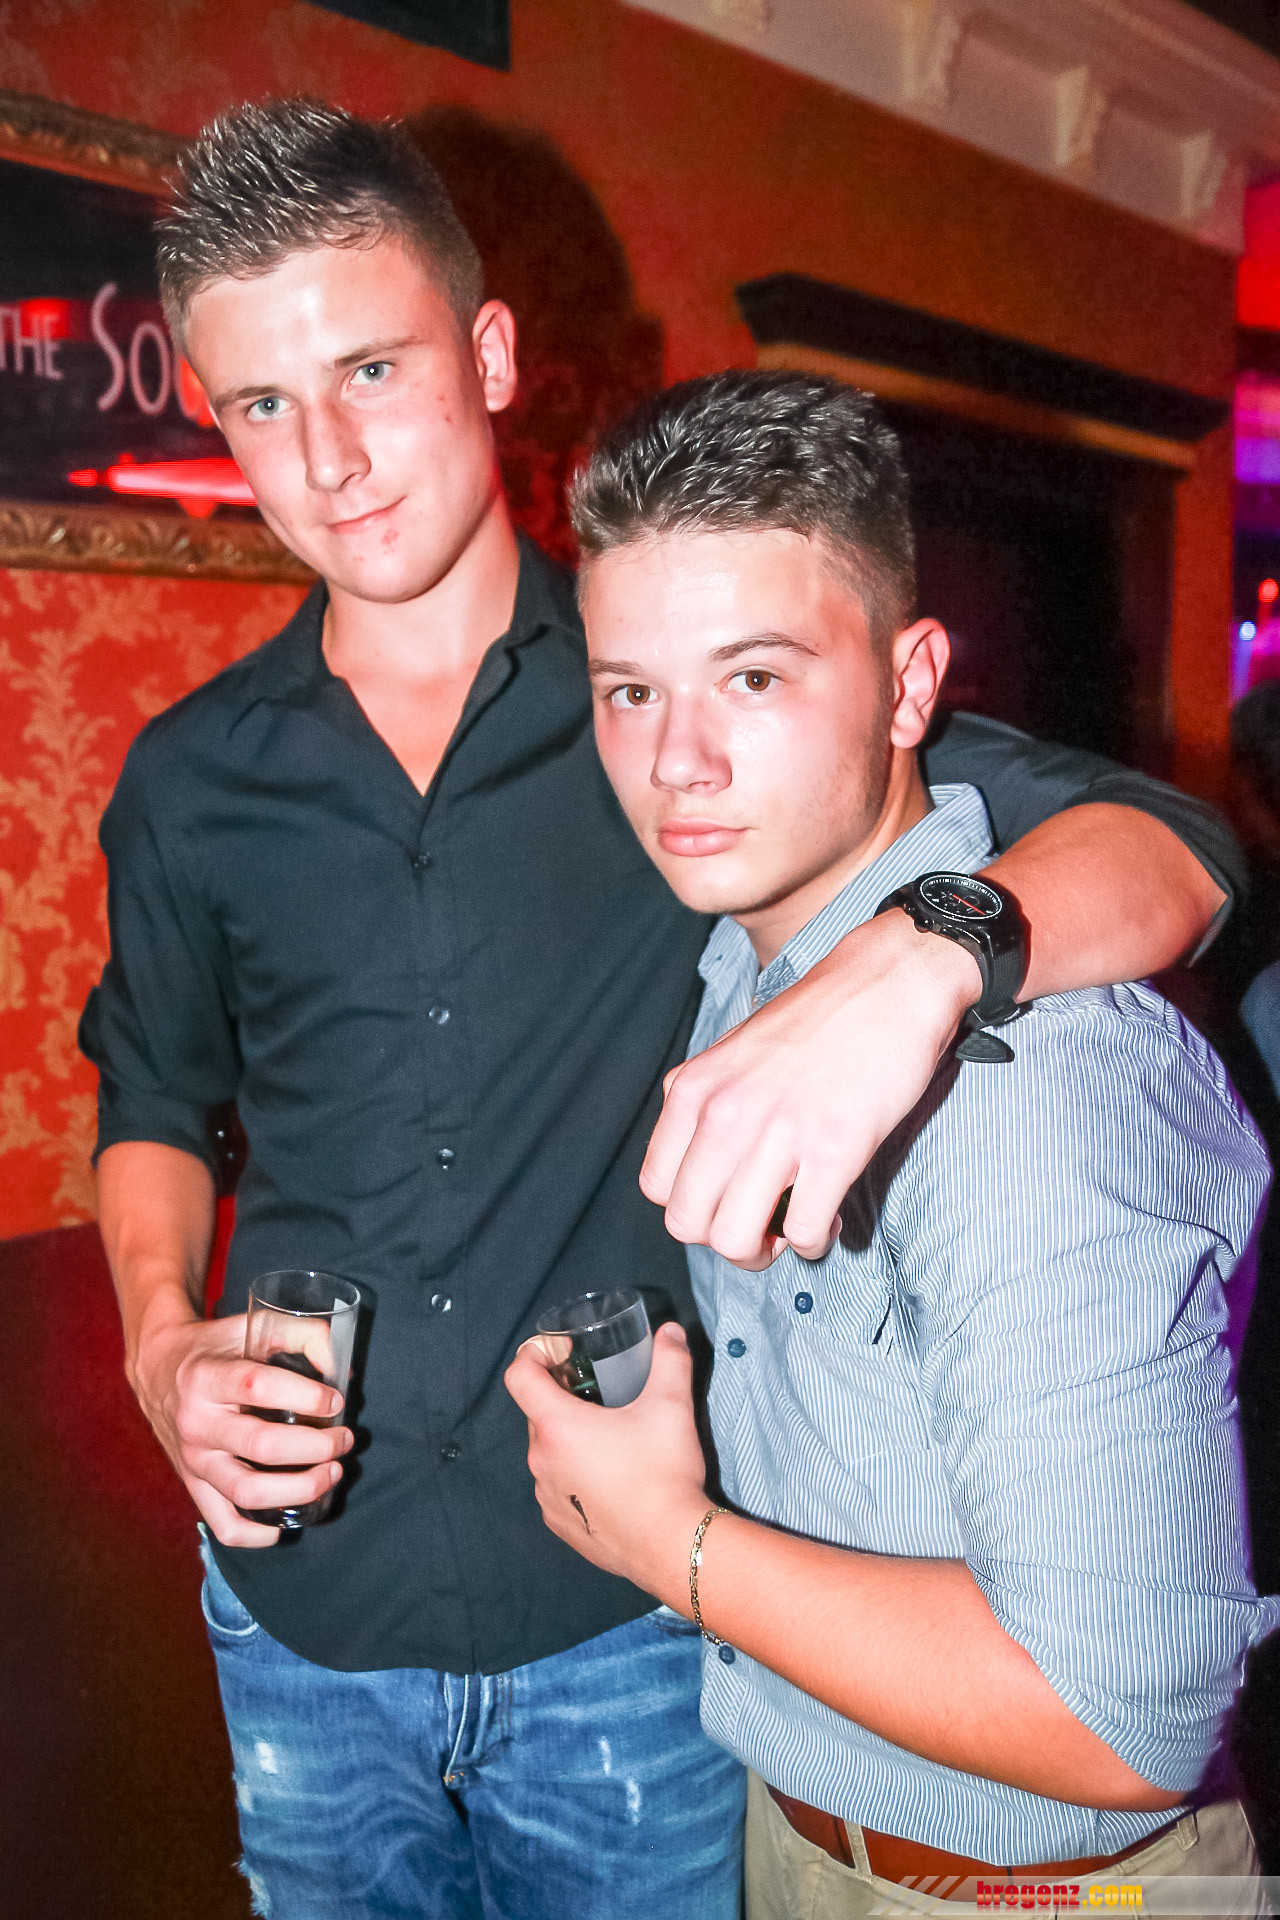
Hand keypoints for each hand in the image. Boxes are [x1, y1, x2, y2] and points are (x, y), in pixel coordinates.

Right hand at [130, 1308, 350, 1547]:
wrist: (157, 1368)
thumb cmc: (215, 1346)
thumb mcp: (252, 1325)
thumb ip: (303, 1334)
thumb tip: (344, 1372)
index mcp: (207, 1377)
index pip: (259, 1388)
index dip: (307, 1396)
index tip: (336, 1399)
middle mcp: (196, 1422)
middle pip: (261, 1445)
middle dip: (317, 1446)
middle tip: (344, 1439)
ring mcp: (192, 1459)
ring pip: (247, 1492)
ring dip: (300, 1489)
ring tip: (332, 1473)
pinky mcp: (192, 1484)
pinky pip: (223, 1525)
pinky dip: (257, 1536)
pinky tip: (286, 1523)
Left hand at [504, 1321, 708, 1604]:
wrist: (671, 1545)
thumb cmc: (664, 1473)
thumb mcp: (672, 1406)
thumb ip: (671, 1360)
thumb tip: (671, 1331)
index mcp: (558, 1426)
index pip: (519, 1376)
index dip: (535, 1354)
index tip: (566, 1353)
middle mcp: (542, 1460)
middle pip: (537, 1413)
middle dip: (563, 1398)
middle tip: (601, 1396)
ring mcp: (547, 1496)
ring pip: (547, 1452)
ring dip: (570, 1439)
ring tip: (610, 1439)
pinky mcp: (560, 1525)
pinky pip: (556, 1487)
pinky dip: (574, 1475)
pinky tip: (610, 1479)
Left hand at [642, 906, 979, 1264]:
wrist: (888, 983)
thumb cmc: (817, 1021)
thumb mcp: (732, 1053)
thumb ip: (707, 1107)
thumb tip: (705, 1176)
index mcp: (693, 1088)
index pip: (656, 1187)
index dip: (692, 1210)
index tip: (726, 1203)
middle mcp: (725, 1112)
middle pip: (688, 1224)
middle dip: (724, 1241)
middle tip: (761, 1229)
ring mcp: (778, 1131)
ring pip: (736, 1240)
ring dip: (767, 1251)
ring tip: (792, 1229)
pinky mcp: (835, 1148)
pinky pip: (806, 1231)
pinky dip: (816, 1241)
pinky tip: (830, 1218)